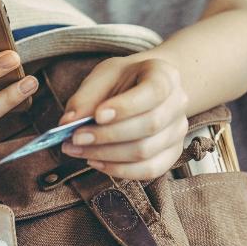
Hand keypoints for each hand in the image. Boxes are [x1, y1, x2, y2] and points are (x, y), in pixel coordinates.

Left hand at [60, 57, 188, 179]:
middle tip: (75, 137)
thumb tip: (67, 122)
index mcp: (165, 76)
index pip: (154, 92)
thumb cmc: (121, 81)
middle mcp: (178, 103)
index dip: (126, 106)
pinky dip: (119, 170)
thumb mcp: (102, 77)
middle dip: (108, 135)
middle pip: (150, 125)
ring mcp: (178, 131)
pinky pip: (149, 170)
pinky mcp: (171, 154)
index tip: (97, 115)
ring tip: (76, 149)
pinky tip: (95, 161)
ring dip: (106, 154)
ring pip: (146, 151)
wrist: (141, 88)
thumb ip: (85, 97)